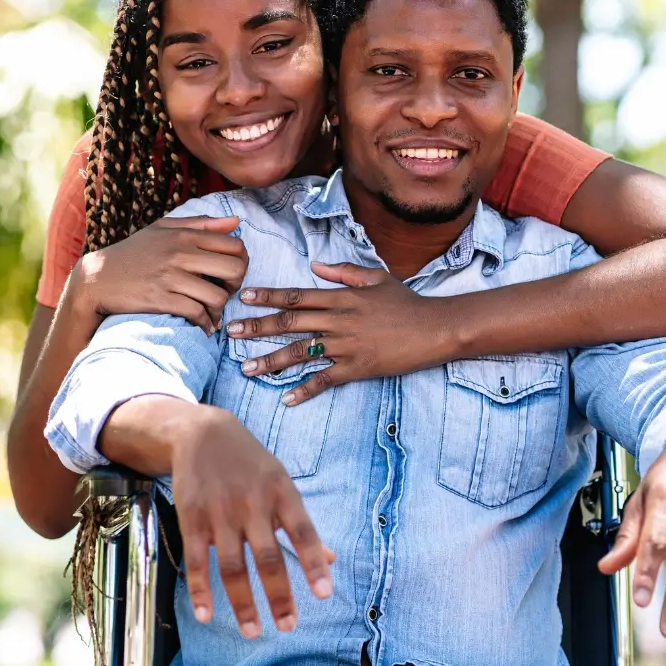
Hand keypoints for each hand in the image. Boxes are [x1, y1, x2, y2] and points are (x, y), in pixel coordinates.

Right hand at [71, 215, 247, 335]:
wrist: (96, 278)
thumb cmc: (134, 253)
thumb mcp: (163, 230)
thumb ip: (201, 224)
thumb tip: (236, 222)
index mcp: (184, 235)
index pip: (235, 246)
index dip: (241, 263)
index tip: (230, 275)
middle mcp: (180, 253)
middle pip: (235, 270)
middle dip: (236, 286)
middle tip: (225, 293)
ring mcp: (170, 277)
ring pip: (218, 296)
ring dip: (220, 310)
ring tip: (212, 313)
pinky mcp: (160, 299)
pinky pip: (197, 314)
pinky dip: (205, 324)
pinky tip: (202, 326)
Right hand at [170, 407, 334, 638]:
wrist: (202, 433)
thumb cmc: (250, 464)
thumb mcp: (281, 484)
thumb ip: (302, 525)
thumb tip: (332, 559)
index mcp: (281, 493)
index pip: (303, 532)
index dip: (313, 563)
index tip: (325, 594)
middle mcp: (253, 504)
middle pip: (268, 557)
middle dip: (279, 595)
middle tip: (289, 626)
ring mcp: (221, 513)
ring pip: (233, 566)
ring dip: (243, 603)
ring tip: (254, 632)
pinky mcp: (192, 520)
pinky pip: (198, 561)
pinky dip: (201, 590)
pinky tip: (206, 615)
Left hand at [226, 262, 448, 403]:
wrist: (434, 328)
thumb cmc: (406, 302)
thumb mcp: (376, 277)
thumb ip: (343, 271)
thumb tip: (315, 266)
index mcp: (341, 298)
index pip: (297, 296)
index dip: (269, 297)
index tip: (245, 298)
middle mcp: (338, 321)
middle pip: (290, 324)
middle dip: (258, 327)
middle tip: (232, 333)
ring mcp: (346, 346)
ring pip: (301, 353)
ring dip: (272, 361)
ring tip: (248, 368)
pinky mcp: (357, 368)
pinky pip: (325, 380)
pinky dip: (306, 390)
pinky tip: (287, 399)